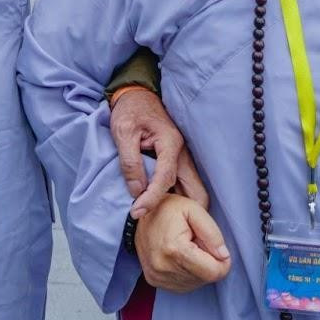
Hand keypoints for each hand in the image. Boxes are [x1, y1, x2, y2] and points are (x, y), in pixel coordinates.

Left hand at [111, 87, 208, 216]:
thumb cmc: (130, 111)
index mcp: (170, 143)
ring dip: (181, 207)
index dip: (152, 199)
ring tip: (160, 219)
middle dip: (186, 212)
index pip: (166, 179)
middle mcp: (183, 153)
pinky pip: (183, 185)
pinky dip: (176, 198)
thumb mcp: (123, 132)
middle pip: (196, 191)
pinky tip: (161, 207)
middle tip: (162, 224)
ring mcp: (183, 158)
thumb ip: (130, 162)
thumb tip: (136, 191)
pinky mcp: (178, 162)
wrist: (137, 95)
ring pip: (192, 190)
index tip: (137, 212)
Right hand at [134, 194, 231, 293]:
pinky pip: (183, 285)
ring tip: (188, 248)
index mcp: (175, 249)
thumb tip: (224, 256)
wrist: (138, 214)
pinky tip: (181, 257)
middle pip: (205, 278)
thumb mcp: (194, 210)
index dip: (223, 262)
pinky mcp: (154, 281)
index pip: (213, 273)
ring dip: (198, 268)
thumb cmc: (168, 209)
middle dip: (209, 262)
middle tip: (198, 243)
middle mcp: (163, 267)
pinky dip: (188, 273)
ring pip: (195, 283)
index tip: (217, 247)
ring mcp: (157, 276)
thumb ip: (212, 233)